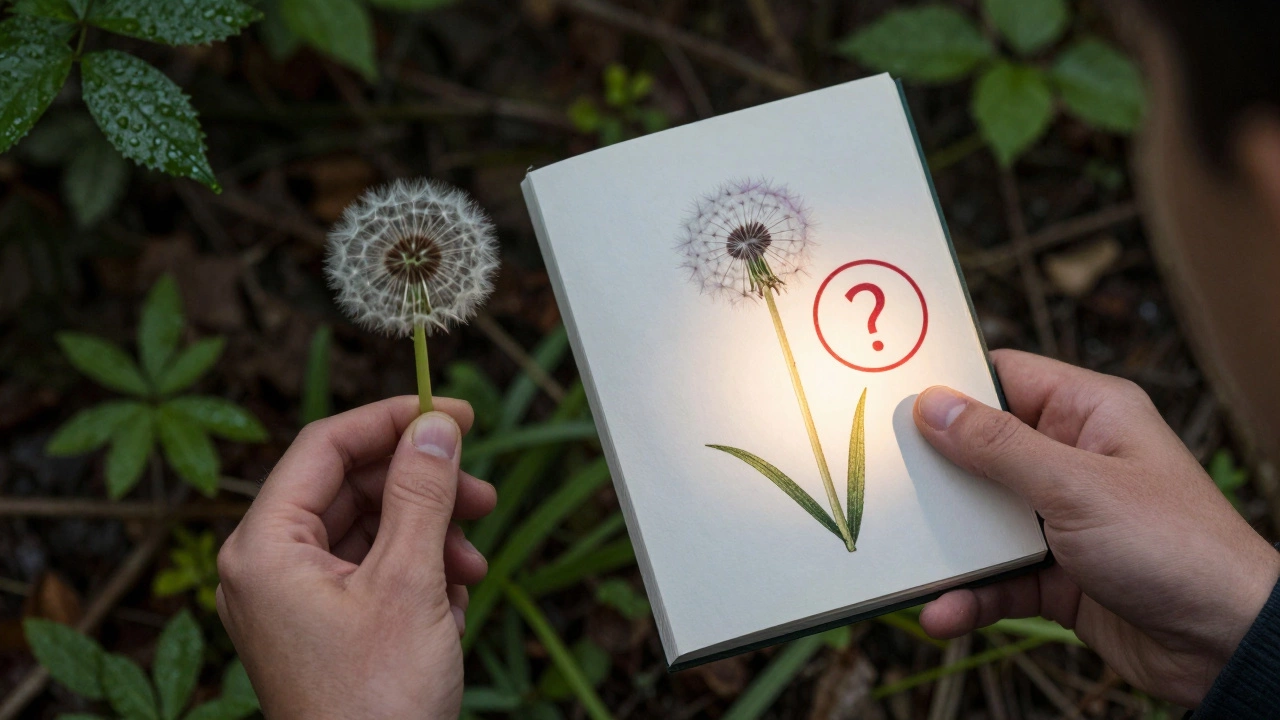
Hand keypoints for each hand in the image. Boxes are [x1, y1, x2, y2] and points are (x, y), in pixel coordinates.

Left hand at [216, 397, 496, 719]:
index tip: (454, 414)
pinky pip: (373, 570)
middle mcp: (268, 566)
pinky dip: (418, 573)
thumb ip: (422, 492)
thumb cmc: (375, 703)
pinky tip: (451, 602)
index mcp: (265, 546)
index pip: (325, 445)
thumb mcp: (409, 582)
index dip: (393, 420)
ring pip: (370, 529)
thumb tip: (435, 425)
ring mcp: (294, 599)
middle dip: (422, 488)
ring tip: (473, 564)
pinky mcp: (323, 626)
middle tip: (481, 494)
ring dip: (429, 535)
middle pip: (351, 486)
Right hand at [913, 350, 1279, 707]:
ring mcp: (1062, 520)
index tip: (889, 395)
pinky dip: (969, 595)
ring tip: (904, 565)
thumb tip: (932, 404)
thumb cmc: (1175, 547)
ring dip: (945, 547)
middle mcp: (1072, 460)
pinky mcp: (1056, 576)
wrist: (1227, 646)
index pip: (1004, 378)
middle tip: (882, 482)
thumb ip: (998, 446)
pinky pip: (996, 578)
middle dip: (935, 476)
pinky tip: (943, 612)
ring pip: (981, 521)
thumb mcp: (1076, 486)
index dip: (949, 385)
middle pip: (980, 453)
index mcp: (1089, 414)